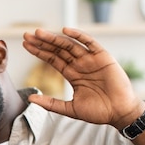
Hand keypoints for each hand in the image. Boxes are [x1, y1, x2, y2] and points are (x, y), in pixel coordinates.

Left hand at [22, 27, 144, 129]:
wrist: (119, 113)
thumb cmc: (97, 112)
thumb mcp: (69, 109)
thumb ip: (50, 103)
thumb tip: (30, 99)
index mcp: (73, 74)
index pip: (52, 60)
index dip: (39, 52)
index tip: (26, 45)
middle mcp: (80, 64)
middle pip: (58, 50)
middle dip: (42, 42)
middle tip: (27, 35)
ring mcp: (91, 60)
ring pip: (69, 45)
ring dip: (54, 38)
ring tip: (39, 33)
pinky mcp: (103, 57)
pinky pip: (90, 43)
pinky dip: (78, 36)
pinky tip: (65, 31)